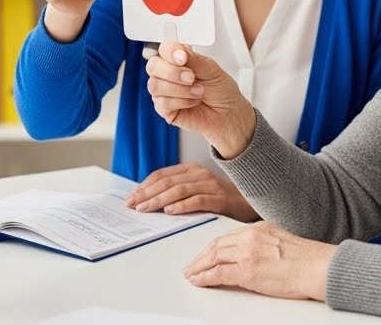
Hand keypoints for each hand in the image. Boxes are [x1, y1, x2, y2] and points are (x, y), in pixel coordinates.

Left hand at [125, 163, 258, 221]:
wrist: (250, 203)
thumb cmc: (219, 199)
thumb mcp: (196, 190)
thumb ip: (176, 191)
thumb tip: (148, 200)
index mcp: (190, 170)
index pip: (161, 175)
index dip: (144, 186)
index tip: (130, 198)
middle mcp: (199, 174)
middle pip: (166, 182)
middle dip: (146, 194)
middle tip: (133, 205)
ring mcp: (210, 185)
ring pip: (179, 190)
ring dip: (159, 200)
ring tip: (145, 209)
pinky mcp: (220, 198)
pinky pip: (198, 200)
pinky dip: (182, 205)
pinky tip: (170, 211)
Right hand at [146, 40, 255, 157]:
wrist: (228, 113)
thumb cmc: (220, 90)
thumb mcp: (211, 69)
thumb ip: (194, 58)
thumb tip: (180, 51)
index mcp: (177, 59)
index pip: (163, 49)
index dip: (170, 52)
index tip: (183, 58)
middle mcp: (166, 73)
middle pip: (153, 66)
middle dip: (172, 72)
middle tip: (191, 78)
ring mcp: (163, 91)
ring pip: (155, 86)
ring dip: (180, 89)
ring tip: (198, 92)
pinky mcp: (164, 109)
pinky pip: (162, 103)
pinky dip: (181, 102)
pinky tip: (193, 102)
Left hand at [183, 222, 335, 301]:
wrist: (319, 267)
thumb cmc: (309, 259)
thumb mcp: (282, 241)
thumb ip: (263, 244)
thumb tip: (254, 254)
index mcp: (257, 229)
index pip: (226, 237)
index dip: (212, 247)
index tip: (205, 253)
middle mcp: (249, 238)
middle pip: (216, 246)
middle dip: (201, 256)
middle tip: (191, 265)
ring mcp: (246, 254)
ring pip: (213, 258)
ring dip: (198, 267)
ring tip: (191, 274)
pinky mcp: (247, 272)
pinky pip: (218, 274)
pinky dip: (204, 277)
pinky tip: (198, 280)